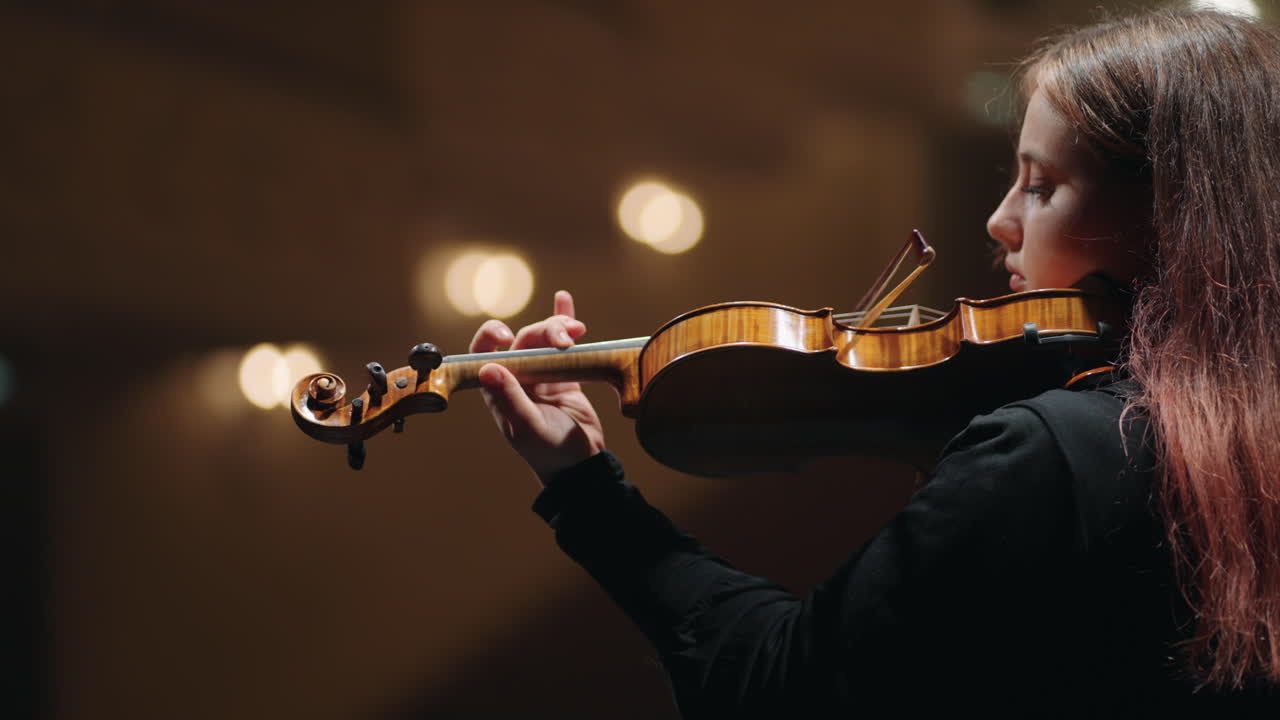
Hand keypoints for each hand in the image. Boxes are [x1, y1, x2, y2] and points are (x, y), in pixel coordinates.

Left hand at [470, 290, 606, 483]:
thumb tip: (487, 368)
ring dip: (559, 327)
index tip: (508, 335)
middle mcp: (517, 377)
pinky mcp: (564, 373)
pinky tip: (564, 299)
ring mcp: (541, 373)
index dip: (491, 336)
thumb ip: (510, 399)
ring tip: (579, 331)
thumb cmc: (550, 452)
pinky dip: (563, 318)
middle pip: (523, 339)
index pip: (484, 352)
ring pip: (544, 337)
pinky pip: (560, 341)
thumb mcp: (528, 428)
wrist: (582, 464)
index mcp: (499, 389)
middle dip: (544, 331)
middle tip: (568, 340)